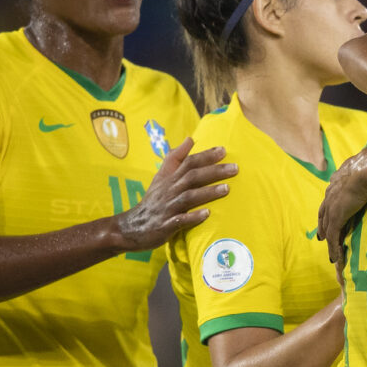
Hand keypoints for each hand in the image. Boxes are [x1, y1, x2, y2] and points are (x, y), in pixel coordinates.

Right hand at [116, 138, 235, 249]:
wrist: (131, 227)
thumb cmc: (153, 201)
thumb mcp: (161, 176)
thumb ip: (175, 158)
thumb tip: (190, 138)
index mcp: (169, 178)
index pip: (188, 162)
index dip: (205, 156)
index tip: (223, 150)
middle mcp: (169, 190)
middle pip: (192, 177)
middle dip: (213, 171)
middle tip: (235, 168)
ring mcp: (167, 208)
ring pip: (188, 197)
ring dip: (208, 193)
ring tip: (226, 189)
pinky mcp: (166, 225)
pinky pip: (180, 220)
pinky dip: (193, 217)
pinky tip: (207, 214)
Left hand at [317, 154, 366, 267]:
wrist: (366, 169)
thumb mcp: (363, 168)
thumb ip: (363, 172)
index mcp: (336, 184)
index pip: (329, 200)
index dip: (328, 210)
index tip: (328, 217)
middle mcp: (330, 196)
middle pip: (323, 215)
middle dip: (322, 227)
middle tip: (321, 237)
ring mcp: (332, 207)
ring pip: (327, 229)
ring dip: (329, 243)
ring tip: (332, 254)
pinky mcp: (337, 217)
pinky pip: (333, 237)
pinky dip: (334, 248)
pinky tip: (336, 258)